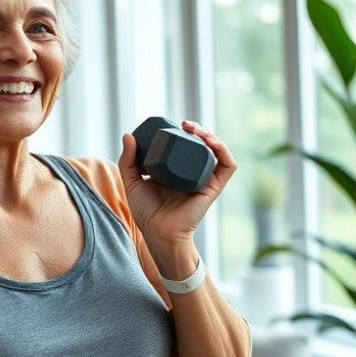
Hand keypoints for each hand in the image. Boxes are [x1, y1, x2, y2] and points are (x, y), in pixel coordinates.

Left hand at [117, 121, 235, 250]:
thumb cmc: (146, 212)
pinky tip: (211, 141)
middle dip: (199, 129)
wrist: (158, 233)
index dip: (185, 131)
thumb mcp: (133, 182)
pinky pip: (227, 166)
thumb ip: (127, 161)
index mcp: (177, 170)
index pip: (186, 145)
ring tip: (195, 129)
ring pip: (217, 151)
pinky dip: (223, 150)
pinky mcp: (214, 188)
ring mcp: (205, 179)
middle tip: (185, 124)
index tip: (174, 123)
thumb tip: (128, 135)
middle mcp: (193, 173)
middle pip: (203, 145)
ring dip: (211, 135)